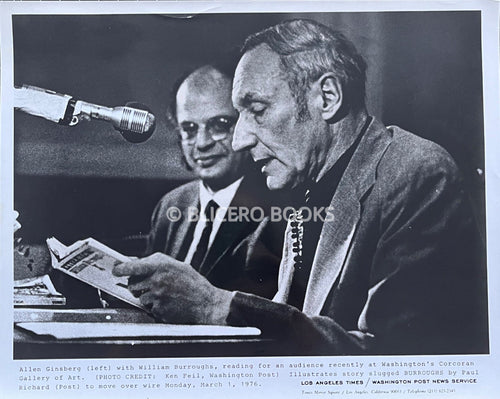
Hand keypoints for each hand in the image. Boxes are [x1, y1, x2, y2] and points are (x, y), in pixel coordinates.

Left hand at [112, 253, 232, 324]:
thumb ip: (156, 262)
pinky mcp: (158, 310)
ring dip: (147, 297)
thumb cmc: (193, 283)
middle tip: (150, 285)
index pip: (132, 267)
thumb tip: (135, 262)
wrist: (206, 303)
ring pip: (140, 298)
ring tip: (164, 295)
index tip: (115, 270)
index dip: (120, 269)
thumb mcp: (176, 265)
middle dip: (138, 285)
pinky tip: (168, 303)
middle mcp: (157, 280)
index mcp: (161, 266)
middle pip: (132, 284)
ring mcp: (157, 297)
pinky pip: (149, 308)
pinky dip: (155, 307)